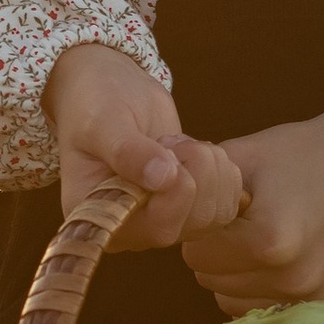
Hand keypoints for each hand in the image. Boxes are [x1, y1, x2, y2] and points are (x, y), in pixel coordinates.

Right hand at [43, 41, 243, 251]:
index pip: (156, 227)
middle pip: (194, 221)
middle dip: (196, 169)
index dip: (175, 190)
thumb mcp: (102, 122)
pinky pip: (228, 203)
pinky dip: (223, 171)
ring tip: (179, 145)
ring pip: (217, 213)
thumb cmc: (95, 105)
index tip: (163, 146)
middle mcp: (133, 230)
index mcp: (102, 218)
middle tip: (169, 140)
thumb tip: (163, 179)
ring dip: (210, 167)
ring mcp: (164, 222)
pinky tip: (194, 153)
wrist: (113, 93)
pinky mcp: (188, 210)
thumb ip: (127, 151)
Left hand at [181, 37, 323, 313]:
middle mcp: (292, 278)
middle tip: (243, 219)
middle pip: (211, 280)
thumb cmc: (305, 151)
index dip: (201, 226)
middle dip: (216, 250)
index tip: (224, 206)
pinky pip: (266, 310)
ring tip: (261, 238)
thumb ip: (192, 177)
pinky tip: (280, 258)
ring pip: (232, 300)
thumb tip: (141, 183)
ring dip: (235, 274)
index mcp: (267, 240)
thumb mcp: (244, 155)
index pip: (195, 253)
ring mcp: (313, 296)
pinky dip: (261, 288)